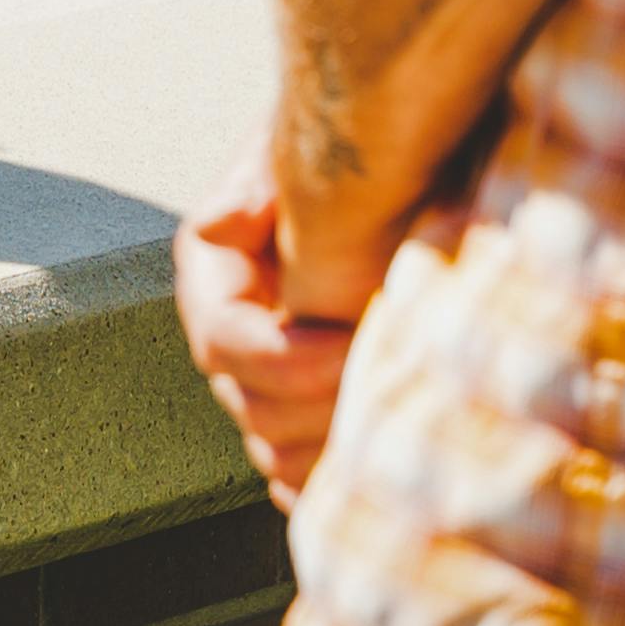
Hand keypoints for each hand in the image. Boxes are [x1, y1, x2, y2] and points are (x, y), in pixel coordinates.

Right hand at [175, 151, 381, 508]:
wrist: (408, 151)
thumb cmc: (360, 147)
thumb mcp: (313, 163)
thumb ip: (278, 206)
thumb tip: (238, 239)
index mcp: (216, 265)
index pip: (225, 340)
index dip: (284, 359)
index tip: (353, 345)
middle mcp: (235, 323)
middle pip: (249, 405)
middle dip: (318, 407)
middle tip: (393, 384)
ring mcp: (269, 368)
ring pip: (273, 446)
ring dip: (328, 447)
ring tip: (395, 421)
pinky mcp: (308, 400)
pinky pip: (297, 468)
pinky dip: (328, 478)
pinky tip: (371, 467)